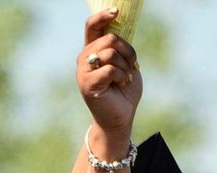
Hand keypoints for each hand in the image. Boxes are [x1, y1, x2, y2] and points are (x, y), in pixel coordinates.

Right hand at [78, 9, 141, 140]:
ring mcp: (84, 71)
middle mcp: (84, 58)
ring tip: (126, 78)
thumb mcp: (126, 65)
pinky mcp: (88, 83)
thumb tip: (121, 30)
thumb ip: (121, 49)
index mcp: (92, 51)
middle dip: (128, 51)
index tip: (116, 11)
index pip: (92, 26)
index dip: (103, 16)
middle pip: (110, 38)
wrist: (120, 118)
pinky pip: (111, 68)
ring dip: (126, 66)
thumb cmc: (124, 92)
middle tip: (132, 65)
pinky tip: (122, 84)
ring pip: (111, 52)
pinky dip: (122, 75)